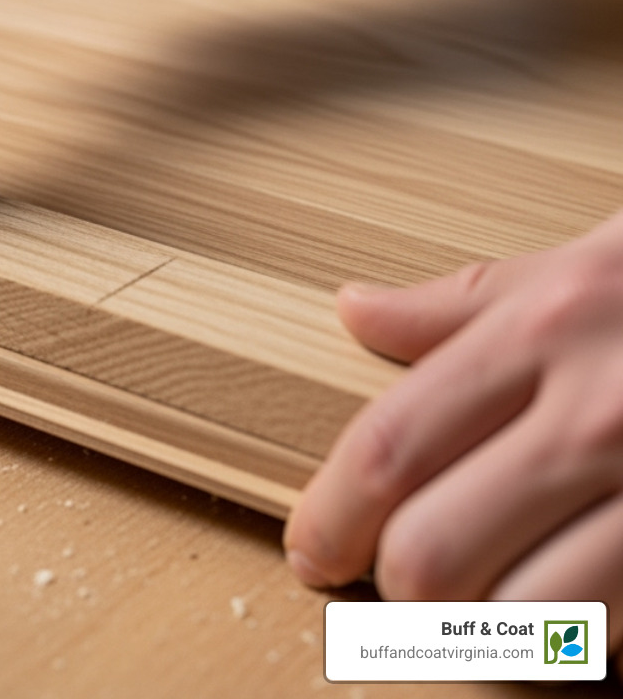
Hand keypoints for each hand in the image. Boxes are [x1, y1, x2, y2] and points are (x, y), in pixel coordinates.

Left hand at [285, 210, 622, 650]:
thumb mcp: (586, 263)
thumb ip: (466, 302)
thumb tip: (356, 311)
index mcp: (547, 328)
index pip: (389, 447)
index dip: (330, 517)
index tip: (313, 551)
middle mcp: (603, 411)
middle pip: (435, 551)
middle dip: (399, 588)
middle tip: (399, 584)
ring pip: (528, 615)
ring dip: (490, 630)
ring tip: (493, 601)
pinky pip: (619, 632)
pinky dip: (580, 642)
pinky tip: (577, 610)